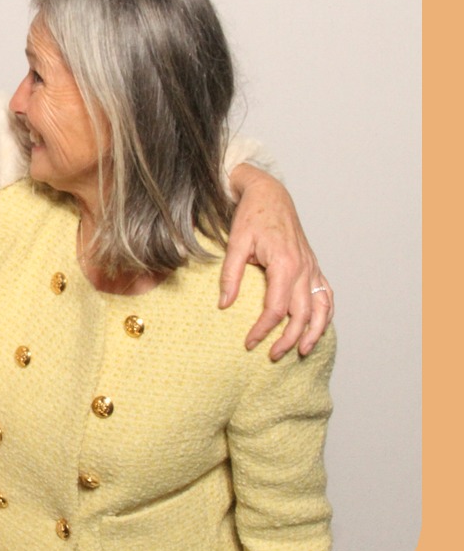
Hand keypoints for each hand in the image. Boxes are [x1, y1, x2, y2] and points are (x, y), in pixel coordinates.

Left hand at [220, 163, 333, 359]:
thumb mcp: (235, 244)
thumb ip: (230, 275)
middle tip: (273, 356)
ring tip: (302, 350)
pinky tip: (318, 326)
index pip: (275, 308)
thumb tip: (224, 305)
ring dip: (314, 332)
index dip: (263, 329)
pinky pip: (326, 294)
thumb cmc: (251, 216)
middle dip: (288, 339)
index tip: (249, 343)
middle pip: (301, 314)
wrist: (270, 194)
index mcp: (284, 264)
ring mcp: (312, 267)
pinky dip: (326, 313)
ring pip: (321, 307)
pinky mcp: (313, 265)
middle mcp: (303, 268)